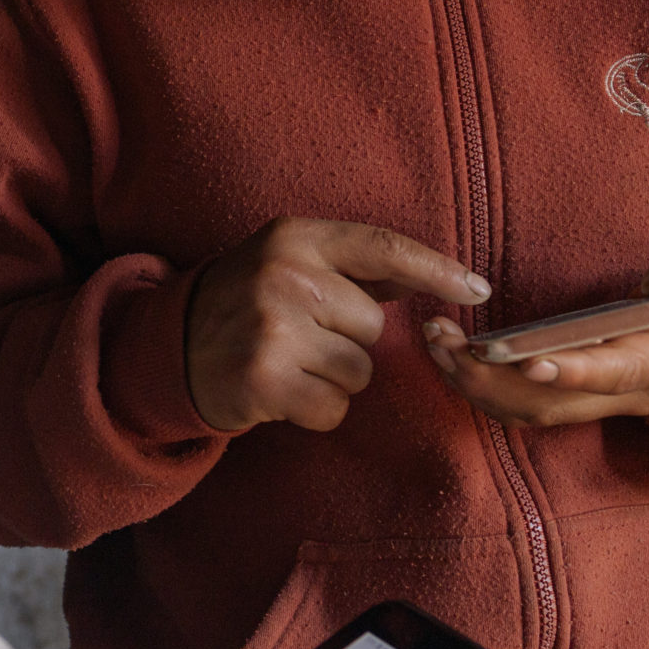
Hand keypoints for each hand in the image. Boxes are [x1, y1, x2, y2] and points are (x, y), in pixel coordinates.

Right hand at [186, 218, 489, 431]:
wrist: (170, 349)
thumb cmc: (245, 303)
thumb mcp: (289, 262)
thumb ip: (357, 267)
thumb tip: (442, 278)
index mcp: (294, 238)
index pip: (382, 248)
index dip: (436, 270)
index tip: (478, 290)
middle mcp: (284, 276)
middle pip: (373, 325)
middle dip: (348, 340)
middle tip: (300, 337)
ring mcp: (273, 328)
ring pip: (358, 372)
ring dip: (333, 380)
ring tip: (289, 364)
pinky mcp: (265, 380)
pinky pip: (333, 408)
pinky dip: (315, 410)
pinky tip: (281, 392)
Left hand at [418, 238, 648, 426]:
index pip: (616, 373)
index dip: (573, 371)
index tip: (528, 361)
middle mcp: (632, 392)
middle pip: (556, 402)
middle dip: (495, 379)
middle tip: (446, 343)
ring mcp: (606, 400)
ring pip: (534, 410)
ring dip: (479, 385)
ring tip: (436, 345)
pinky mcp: (584, 396)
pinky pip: (528, 405)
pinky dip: (486, 386)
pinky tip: (452, 357)